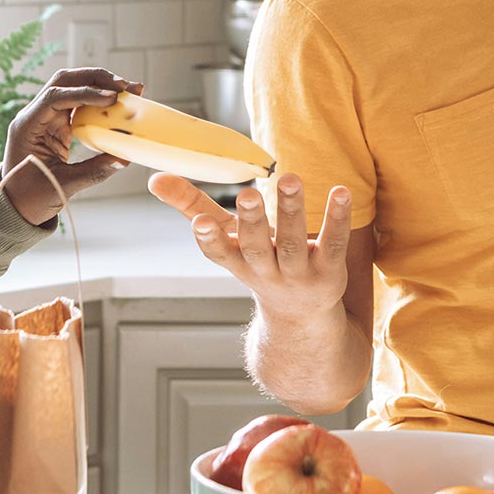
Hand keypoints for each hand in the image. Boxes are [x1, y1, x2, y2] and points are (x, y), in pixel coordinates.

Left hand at [2, 68, 144, 224]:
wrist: (16, 205)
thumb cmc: (30, 197)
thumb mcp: (62, 186)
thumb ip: (93, 172)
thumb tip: (123, 159)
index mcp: (26, 126)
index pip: (55, 97)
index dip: (85, 94)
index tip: (111, 98)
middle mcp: (34, 115)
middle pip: (64, 81)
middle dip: (94, 78)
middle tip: (124, 86)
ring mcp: (45, 117)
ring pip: (72, 87)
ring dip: (99, 84)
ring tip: (128, 90)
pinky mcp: (56, 123)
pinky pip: (78, 103)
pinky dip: (98, 100)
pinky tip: (118, 102)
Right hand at [149, 171, 352, 321]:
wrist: (300, 315)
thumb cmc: (257, 261)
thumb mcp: (225, 236)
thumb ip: (191, 205)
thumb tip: (154, 178)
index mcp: (237, 262)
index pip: (219, 254)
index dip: (210, 240)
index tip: (199, 224)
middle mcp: (265, 271)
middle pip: (257, 248)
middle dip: (252, 223)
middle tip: (249, 195)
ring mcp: (298, 275)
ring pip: (294, 244)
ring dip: (291, 212)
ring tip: (289, 179)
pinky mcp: (330, 271)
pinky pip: (333, 244)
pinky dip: (335, 219)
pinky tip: (340, 192)